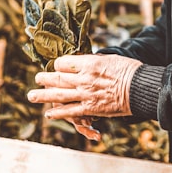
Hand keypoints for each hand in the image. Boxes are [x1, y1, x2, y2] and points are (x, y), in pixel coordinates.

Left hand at [27, 54, 142, 135]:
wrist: (140, 88)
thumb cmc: (129, 70)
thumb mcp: (110, 59)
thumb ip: (95, 61)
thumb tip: (86, 61)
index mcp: (89, 63)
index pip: (64, 63)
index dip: (58, 65)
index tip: (56, 66)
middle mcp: (83, 78)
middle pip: (58, 78)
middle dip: (45, 79)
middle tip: (37, 78)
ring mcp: (85, 95)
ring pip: (58, 95)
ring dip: (43, 95)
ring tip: (31, 96)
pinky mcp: (90, 109)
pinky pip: (70, 111)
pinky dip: (58, 113)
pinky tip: (49, 113)